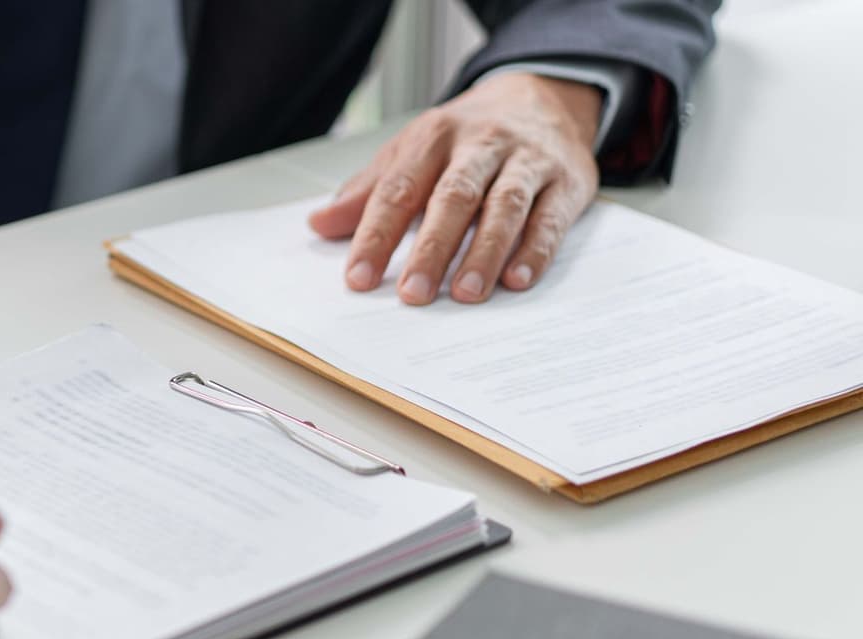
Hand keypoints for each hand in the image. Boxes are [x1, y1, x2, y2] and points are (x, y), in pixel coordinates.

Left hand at [308, 73, 603, 304]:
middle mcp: (481, 145)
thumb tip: (318, 224)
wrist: (543, 97)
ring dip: (484, 251)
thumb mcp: (412, 151)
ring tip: (466, 293)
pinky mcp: (567, 180)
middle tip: (413, 294)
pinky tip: (517, 279)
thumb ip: (368, 191)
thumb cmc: (465, 137)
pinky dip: (535, 250)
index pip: (399, 189)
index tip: (358, 278)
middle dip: (431, 248)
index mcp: (434, 137)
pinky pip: (551, 217)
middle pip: (453, 197)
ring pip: (505, 206)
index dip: (376, 235)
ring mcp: (527, 161)